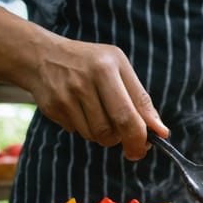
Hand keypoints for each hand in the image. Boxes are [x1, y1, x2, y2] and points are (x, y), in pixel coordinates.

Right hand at [29, 36, 167, 159]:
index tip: (145, 147)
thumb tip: (161, 131)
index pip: (128, 114)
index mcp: (106, 68)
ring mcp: (65, 96)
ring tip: (102, 115)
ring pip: (95, 135)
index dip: (139, 137)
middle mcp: (84, 81)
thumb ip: (141, 100)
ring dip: (105, 135)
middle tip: (131, 145)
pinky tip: (81, 111)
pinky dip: (86, 129)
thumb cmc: (91, 62)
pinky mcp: (52, 108)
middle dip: (125, 143)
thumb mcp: (119, 68)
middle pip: (110, 130)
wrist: (41, 55)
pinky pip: (78, 132)